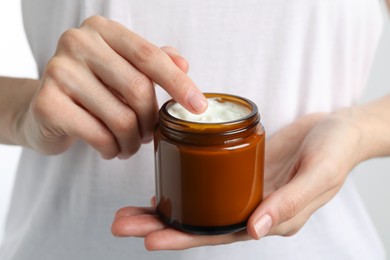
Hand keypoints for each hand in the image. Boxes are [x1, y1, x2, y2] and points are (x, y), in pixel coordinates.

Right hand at [17, 15, 206, 158]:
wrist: (44, 110)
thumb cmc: (92, 90)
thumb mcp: (123, 69)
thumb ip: (152, 62)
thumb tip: (183, 63)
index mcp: (102, 31)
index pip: (149, 56)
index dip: (178, 83)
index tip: (198, 107)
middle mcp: (77, 43)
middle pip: (137, 88)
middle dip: (151, 121)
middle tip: (150, 135)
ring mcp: (59, 71)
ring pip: (121, 117)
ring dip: (133, 141)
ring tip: (130, 145)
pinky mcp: (47, 103)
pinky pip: (99, 135)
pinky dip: (112, 149)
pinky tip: (110, 149)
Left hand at [111, 110, 363, 249]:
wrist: (338, 128)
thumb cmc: (334, 151)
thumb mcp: (319, 175)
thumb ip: (290, 203)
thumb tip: (256, 229)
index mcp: (268, 218)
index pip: (219, 234)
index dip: (185, 238)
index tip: (151, 239)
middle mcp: (250, 207)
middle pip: (199, 222)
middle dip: (160, 225)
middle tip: (123, 224)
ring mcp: (242, 187)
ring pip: (198, 204)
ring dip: (163, 208)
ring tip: (130, 210)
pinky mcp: (239, 167)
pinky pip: (206, 180)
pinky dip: (182, 184)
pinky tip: (162, 185)